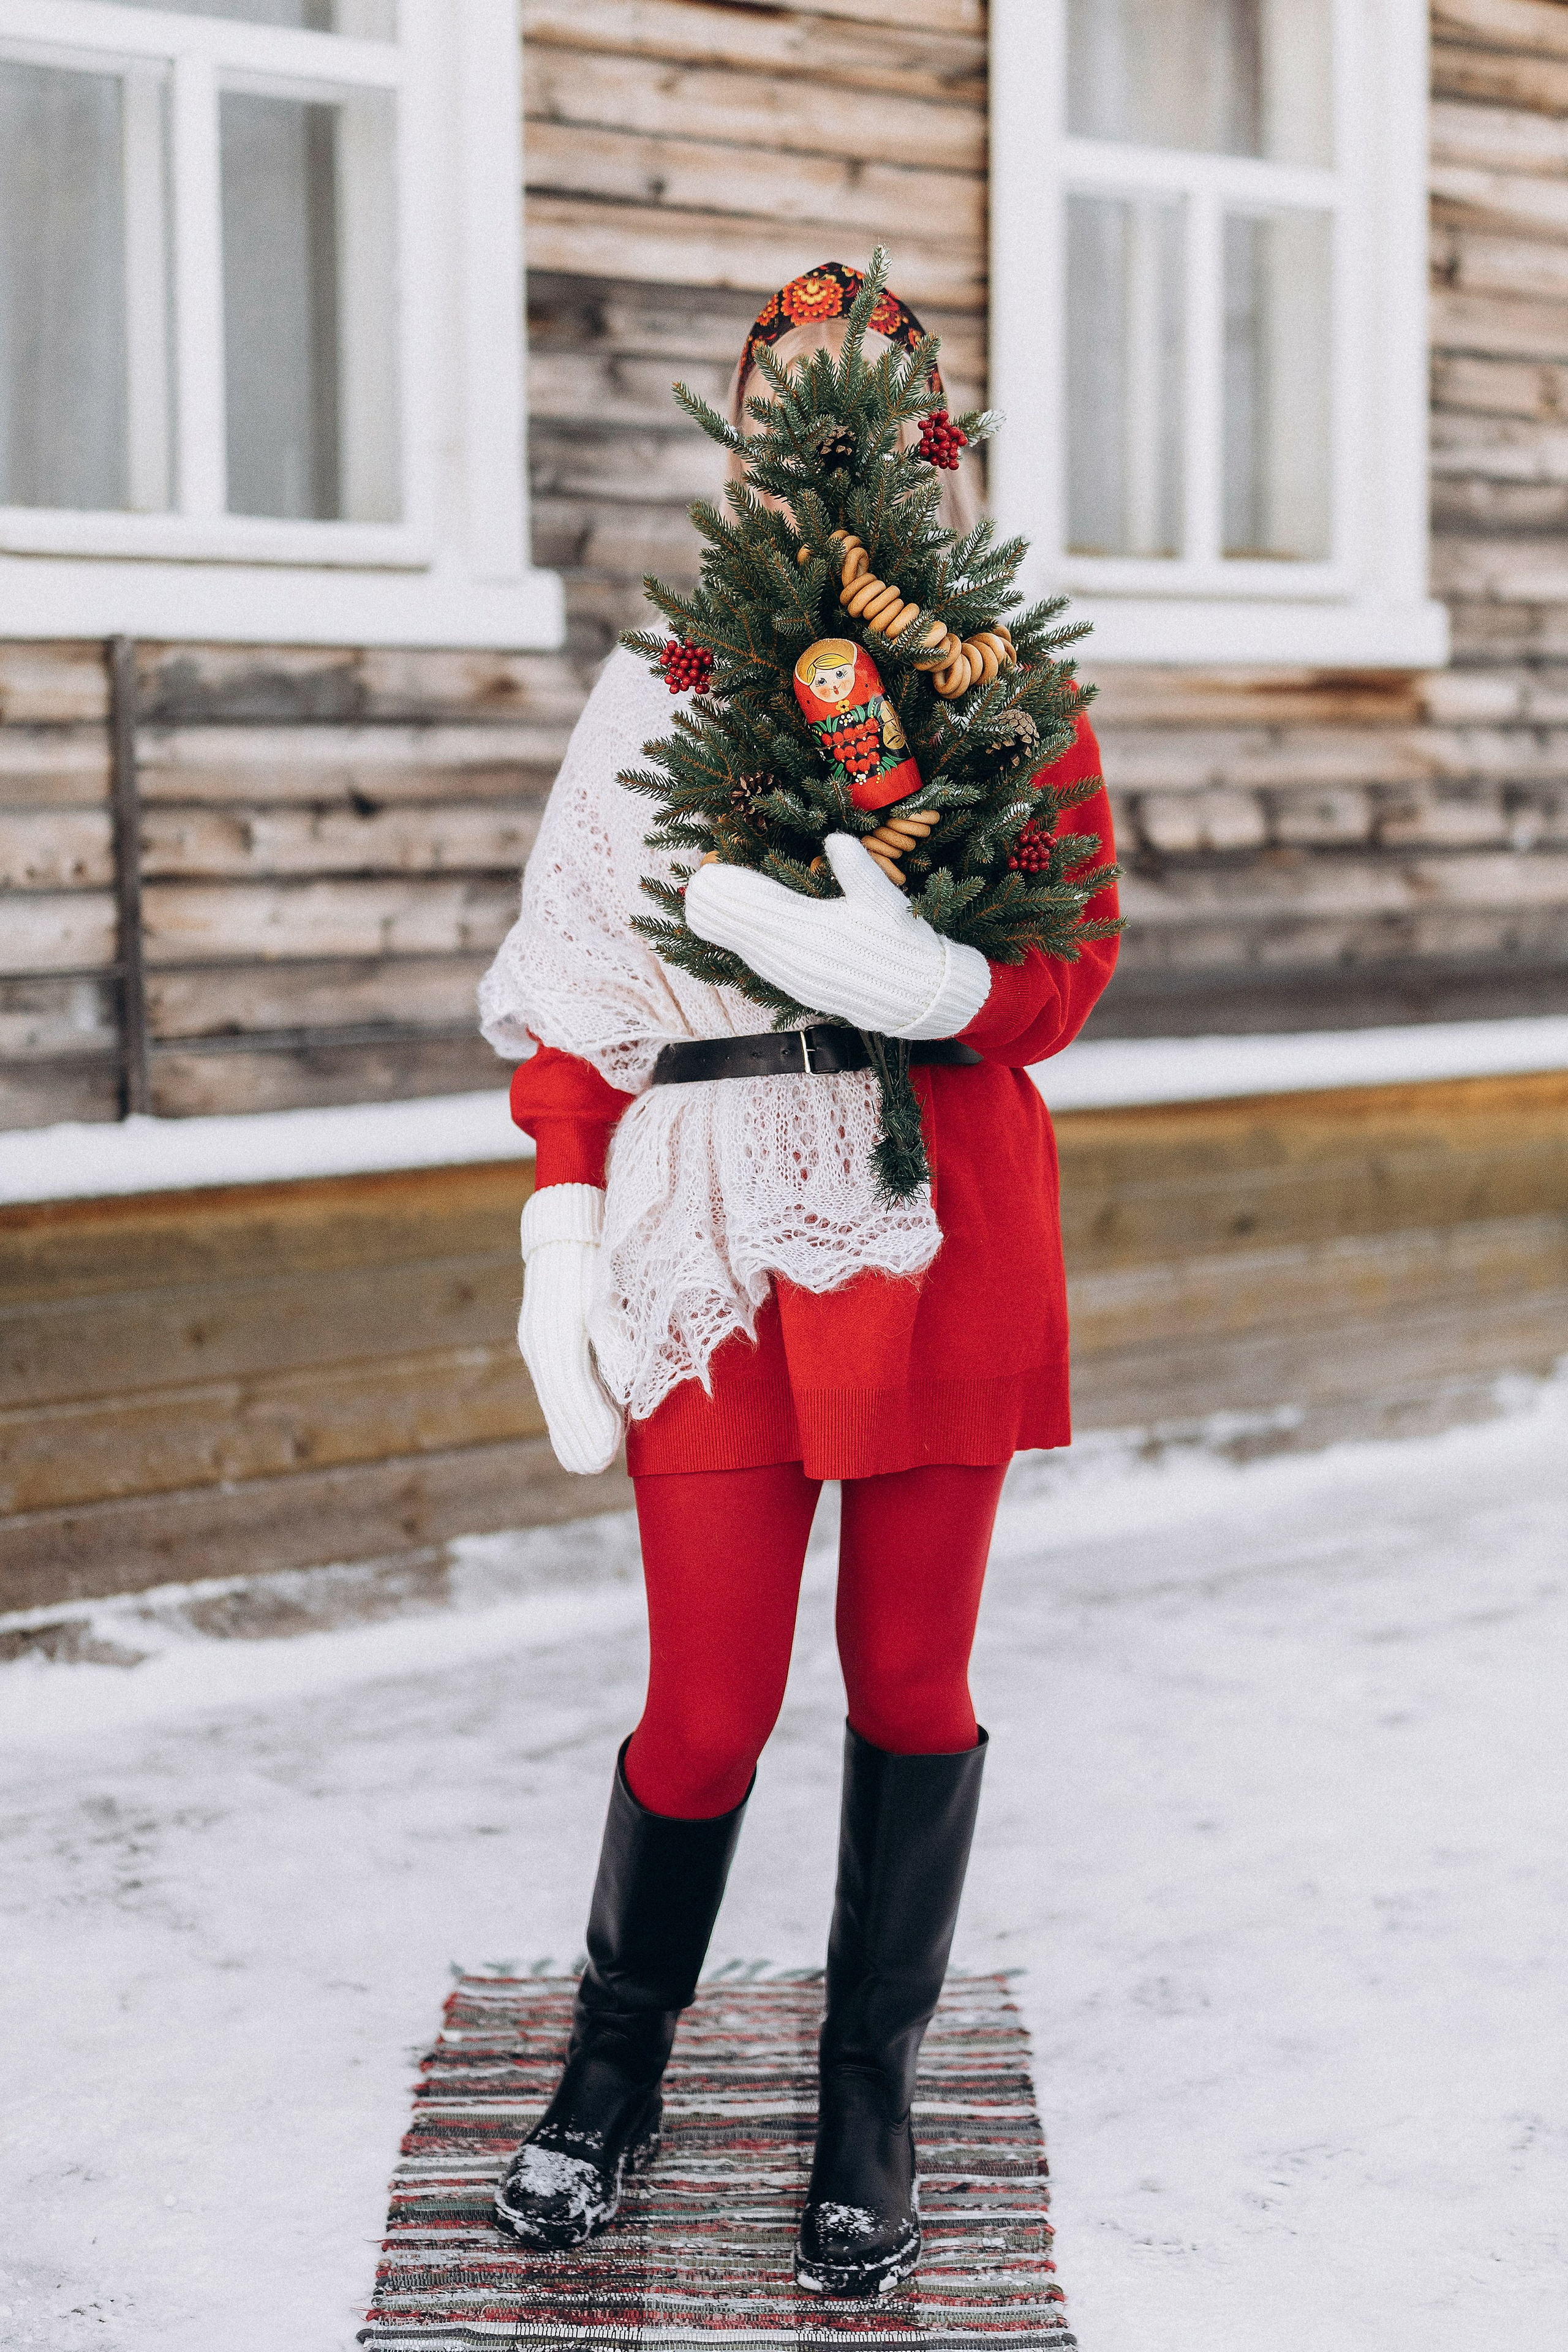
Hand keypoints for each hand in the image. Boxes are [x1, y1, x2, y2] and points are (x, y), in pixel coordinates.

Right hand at [518, 1185, 623, 1475]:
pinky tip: (583, 1430)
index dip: (589, 1421)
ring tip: (590, 1462)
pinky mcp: (542, 1338)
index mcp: (560, 1325)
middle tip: (597, 1468)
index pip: (571, 1385)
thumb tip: (628, 1383)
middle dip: (578, 1435)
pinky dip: (568, 1410)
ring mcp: (538, 1338)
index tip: (607, 1453)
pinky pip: (554, 1384)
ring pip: (553, 1395)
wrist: (571, 1223)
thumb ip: (620, 1338)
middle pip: (558, 1398)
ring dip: (571, 1429)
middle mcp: (542, 1336)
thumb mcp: (615, 1292)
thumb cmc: (601, 1254)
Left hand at [684, 834, 989, 1038]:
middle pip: (741, 931)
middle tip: (695, 882)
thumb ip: (858, 870)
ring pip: (748, 950)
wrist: (921, 1000)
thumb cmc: (906, 944)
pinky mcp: (802, 990)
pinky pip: (762, 964)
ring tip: (707, 903)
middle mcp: (794, 961)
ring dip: (727, 926)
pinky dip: (745, 943)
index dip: (728, 890)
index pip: (754, 909)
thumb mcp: (886, 901)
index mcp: (810, 934)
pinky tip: (741, 932)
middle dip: (717, 907)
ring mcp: (795, 979)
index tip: (706, 871)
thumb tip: (836, 839)